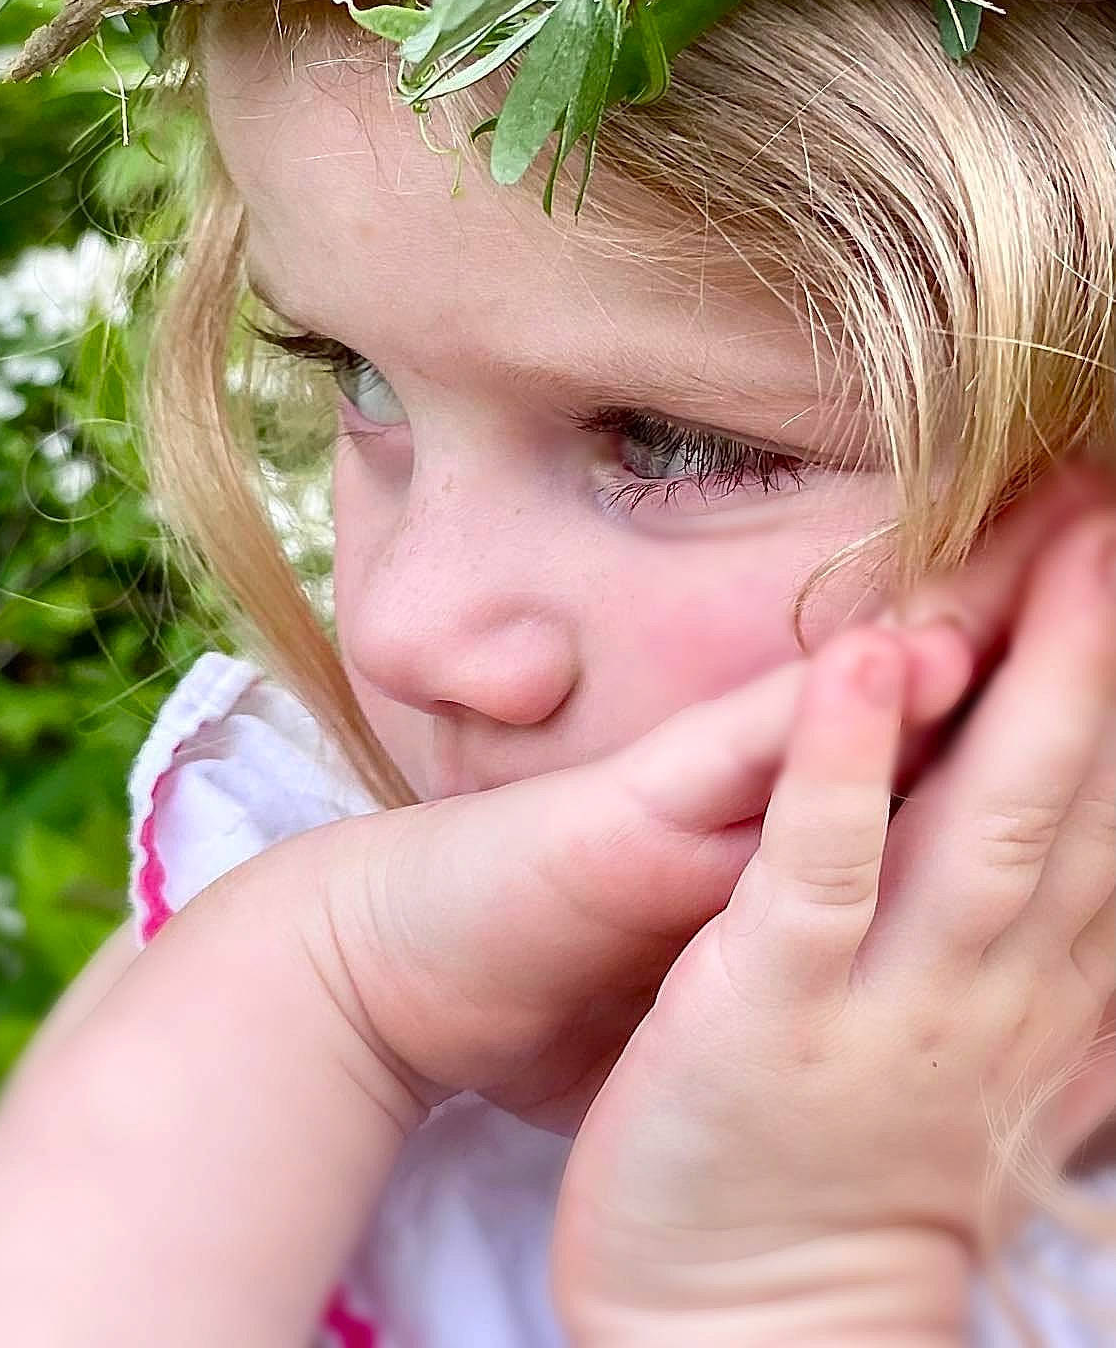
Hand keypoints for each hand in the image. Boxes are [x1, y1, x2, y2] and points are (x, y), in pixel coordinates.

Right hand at [311, 463, 1113, 1133]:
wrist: (407, 970)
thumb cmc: (558, 961)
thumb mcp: (712, 942)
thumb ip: (799, 894)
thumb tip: (884, 880)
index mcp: (797, 829)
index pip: (943, 741)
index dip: (1046, 679)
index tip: (1112, 612)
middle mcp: (760, 791)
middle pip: (931, 691)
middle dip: (1045, 613)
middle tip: (1115, 526)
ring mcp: (701, 792)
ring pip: (856, 692)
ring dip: (970, 616)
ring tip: (1073, 547)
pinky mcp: (630, 820)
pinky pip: (740, 757)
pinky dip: (831, 717)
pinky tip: (902, 657)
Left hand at [550, 506, 1115, 1344]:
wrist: (749, 1324)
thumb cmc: (855, 1159)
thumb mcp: (985, 1052)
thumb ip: (1051, 954)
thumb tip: (1108, 869)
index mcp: (1035, 982)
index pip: (1108, 811)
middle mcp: (992, 984)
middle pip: (1071, 793)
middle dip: (1103, 650)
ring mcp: (885, 997)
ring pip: (978, 820)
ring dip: (1024, 684)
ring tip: (1061, 557)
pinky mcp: (766, 1008)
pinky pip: (818, 871)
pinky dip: (843, 764)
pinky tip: (862, 663)